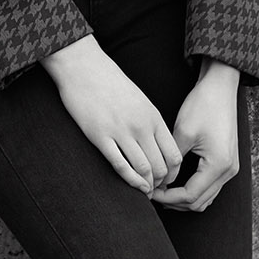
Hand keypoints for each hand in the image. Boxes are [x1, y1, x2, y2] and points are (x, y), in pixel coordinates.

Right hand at [42, 35, 182, 192]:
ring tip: (145, 191)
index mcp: (153, 116)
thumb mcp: (139, 100)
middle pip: (160, 166)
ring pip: (143, 169)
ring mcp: (121, 132)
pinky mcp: (100, 136)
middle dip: (160, 183)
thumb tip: (157, 146)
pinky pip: (120, 166)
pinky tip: (133, 186)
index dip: (173, 173)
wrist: (84, 67)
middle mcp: (141, 126)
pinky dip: (130, 181)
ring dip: (146, 185)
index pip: (174, 154)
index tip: (166, 180)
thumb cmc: (110, 83)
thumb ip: (150, 122)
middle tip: (155, 189)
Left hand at [149, 61, 238, 211]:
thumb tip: (159, 179)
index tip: (150, 191)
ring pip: (205, 198)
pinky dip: (194, 190)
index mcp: (219, 165)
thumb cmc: (203, 105)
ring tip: (162, 190)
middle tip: (153, 192)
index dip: (167, 197)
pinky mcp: (227, 162)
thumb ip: (172, 160)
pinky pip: (210, 187)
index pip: (190, 195)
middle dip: (174, 201)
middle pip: (199, 202)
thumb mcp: (183, 132)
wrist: (220, 88)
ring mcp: (230, 168)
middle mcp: (228, 171)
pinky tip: (176, 182)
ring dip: (184, 198)